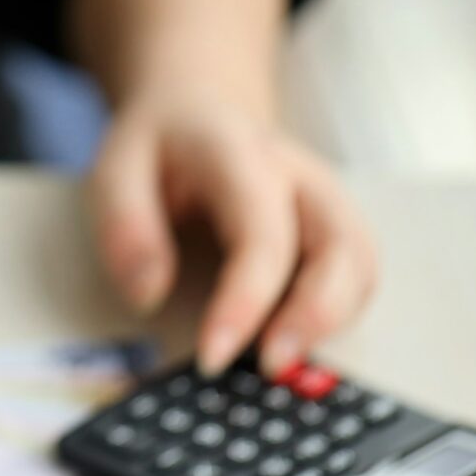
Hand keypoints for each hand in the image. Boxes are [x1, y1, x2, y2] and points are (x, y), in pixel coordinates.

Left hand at [89, 86, 377, 378]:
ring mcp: (323, 196)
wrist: (195, 108)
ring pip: (361, 263)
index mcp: (238, 152)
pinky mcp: (332, 222)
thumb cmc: (157, 145)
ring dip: (333, 321)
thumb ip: (125, 226)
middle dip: (315, 316)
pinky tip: (291, 339)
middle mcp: (296, 172)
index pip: (260, 234)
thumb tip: (147, 294)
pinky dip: (336, 313)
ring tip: (280, 364)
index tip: (214, 354)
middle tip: (268, 367)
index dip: (245, 300)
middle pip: (340, 246)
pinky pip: (355, 274)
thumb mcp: (115, 168)